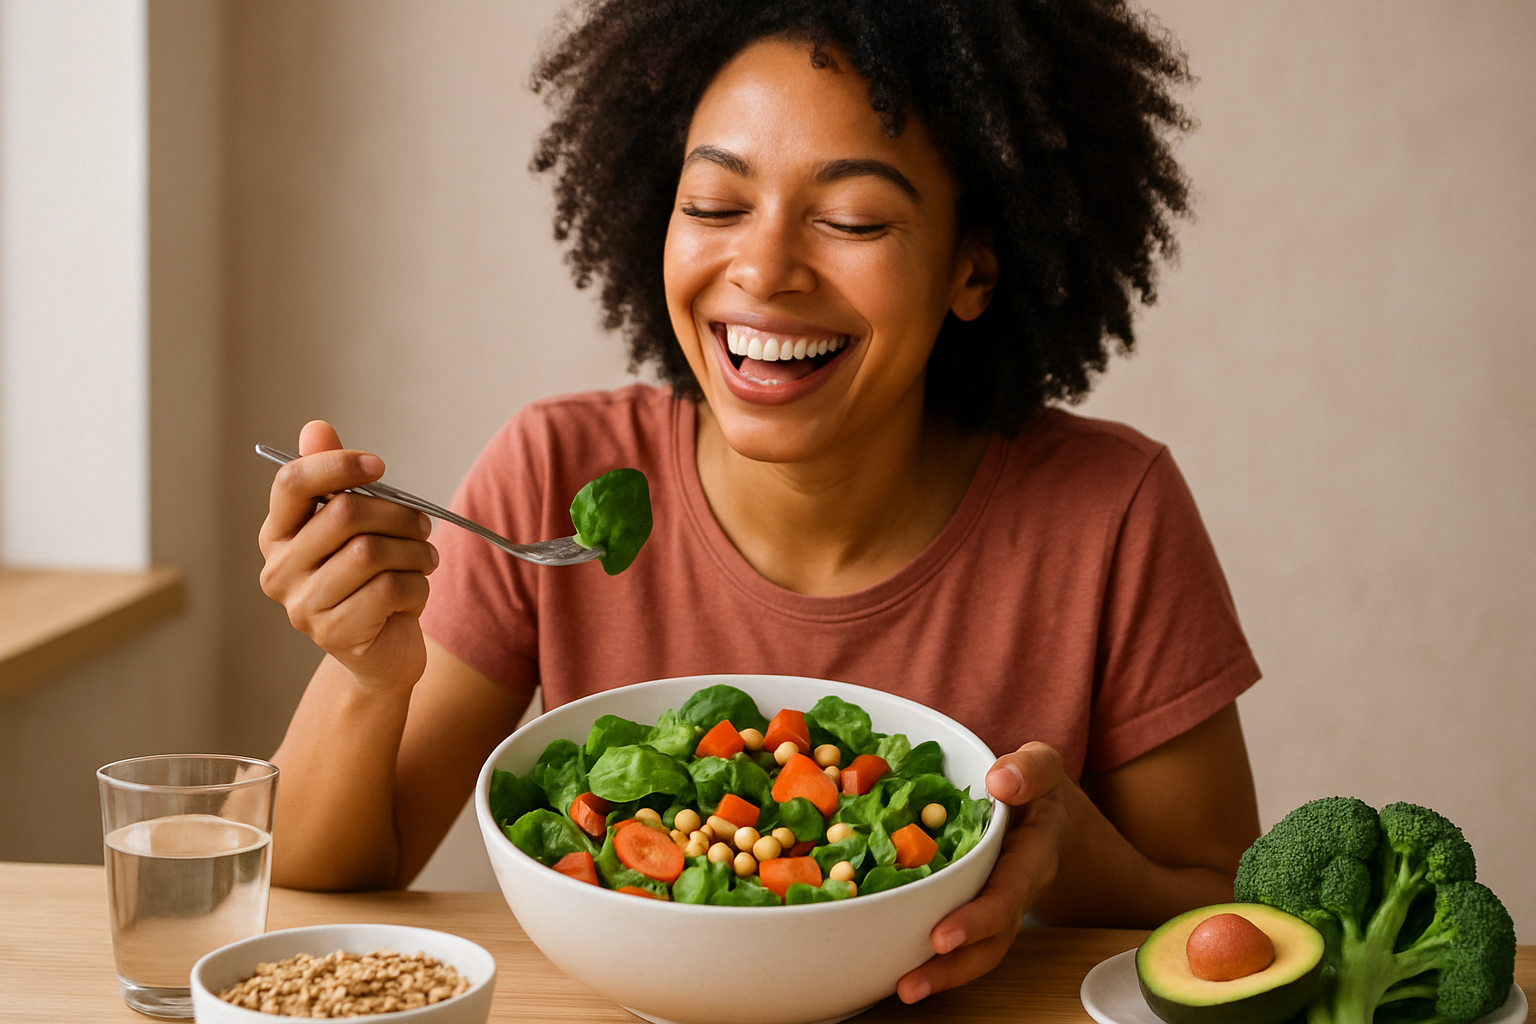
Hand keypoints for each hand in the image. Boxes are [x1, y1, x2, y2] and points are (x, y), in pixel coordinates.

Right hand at [258, 420, 437, 691]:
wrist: (381, 653)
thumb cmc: (370, 581)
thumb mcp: (355, 529)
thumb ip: (333, 479)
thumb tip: (315, 427)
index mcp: (277, 535)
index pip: (293, 483)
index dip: (339, 465)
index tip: (379, 466)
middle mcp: (279, 570)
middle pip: (344, 514)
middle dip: (398, 513)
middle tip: (422, 525)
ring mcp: (303, 606)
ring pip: (372, 552)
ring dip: (415, 551)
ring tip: (424, 559)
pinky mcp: (334, 633)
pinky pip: (389, 589)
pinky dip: (416, 585)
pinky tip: (414, 593)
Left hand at [895, 741, 1067, 1002]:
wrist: (1048, 815)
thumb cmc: (1036, 787)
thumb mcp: (1042, 766)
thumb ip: (1030, 769)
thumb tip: (1001, 782)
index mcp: (1032, 856)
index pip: (1008, 893)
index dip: (978, 919)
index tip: (942, 936)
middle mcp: (1015, 890)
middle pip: (992, 940)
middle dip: (954, 965)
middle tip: (910, 983)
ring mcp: (996, 906)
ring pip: (978, 951)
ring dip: (942, 975)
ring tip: (903, 990)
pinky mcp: (974, 909)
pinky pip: (959, 939)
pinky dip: (932, 957)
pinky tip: (896, 967)